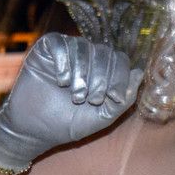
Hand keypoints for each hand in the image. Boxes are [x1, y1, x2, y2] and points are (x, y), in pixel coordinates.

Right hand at [0, 33, 142, 172]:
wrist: (34, 131)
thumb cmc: (68, 124)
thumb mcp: (103, 116)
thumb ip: (124, 98)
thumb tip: (140, 72)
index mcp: (102, 70)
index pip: (120, 60)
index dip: (120, 76)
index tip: (113, 97)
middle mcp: (86, 57)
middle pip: (104, 52)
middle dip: (101, 77)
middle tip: (90, 99)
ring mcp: (65, 52)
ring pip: (83, 47)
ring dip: (82, 73)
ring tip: (75, 95)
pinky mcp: (45, 50)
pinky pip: (59, 43)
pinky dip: (64, 61)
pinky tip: (61, 80)